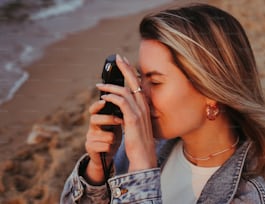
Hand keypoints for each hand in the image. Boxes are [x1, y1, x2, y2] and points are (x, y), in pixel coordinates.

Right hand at [84, 100, 122, 183]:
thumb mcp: (115, 123)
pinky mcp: (90, 148)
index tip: (104, 102)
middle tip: (120, 120)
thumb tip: (126, 99)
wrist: (108, 153)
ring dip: (113, 138)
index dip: (97, 105)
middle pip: (94, 119)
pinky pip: (105, 146)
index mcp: (97, 118)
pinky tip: (110, 148)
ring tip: (114, 140)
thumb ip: (117, 113)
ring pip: (105, 135)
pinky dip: (111, 147)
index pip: (93, 109)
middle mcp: (91, 127)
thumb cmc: (113, 134)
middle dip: (109, 119)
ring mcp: (89, 138)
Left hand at [97, 54, 156, 171]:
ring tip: (99, 84)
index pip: (139, 84)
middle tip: (118, 58)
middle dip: (126, 68)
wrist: (144, 156)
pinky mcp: (133, 118)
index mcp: (145, 106)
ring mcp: (139, 111)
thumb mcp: (135, 124)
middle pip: (135, 81)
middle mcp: (144, 106)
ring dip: (111, 85)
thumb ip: (131, 113)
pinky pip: (121, 102)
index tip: (125, 63)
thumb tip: (121, 107)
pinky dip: (112, 97)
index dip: (132, 72)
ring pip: (125, 90)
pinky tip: (104, 97)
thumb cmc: (138, 141)